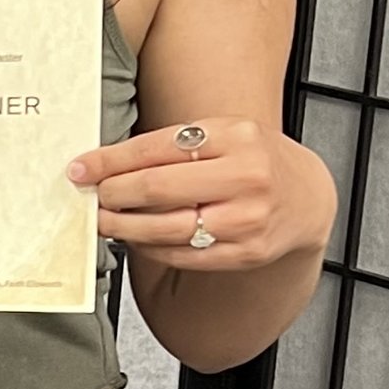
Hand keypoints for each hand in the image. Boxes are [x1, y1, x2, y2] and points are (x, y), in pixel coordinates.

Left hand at [67, 116, 330, 270]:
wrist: (306, 198)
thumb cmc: (256, 160)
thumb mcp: (224, 134)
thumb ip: (173, 144)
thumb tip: (106, 163)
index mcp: (236, 137)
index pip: (157, 148)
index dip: (111, 161)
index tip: (81, 169)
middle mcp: (246, 178)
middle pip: (157, 189)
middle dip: (113, 195)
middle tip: (91, 197)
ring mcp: (246, 220)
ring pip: (166, 228)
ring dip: (124, 227)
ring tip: (105, 221)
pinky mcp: (243, 254)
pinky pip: (182, 255)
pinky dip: (151, 248)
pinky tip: (136, 239)